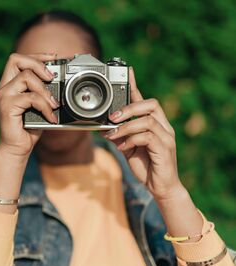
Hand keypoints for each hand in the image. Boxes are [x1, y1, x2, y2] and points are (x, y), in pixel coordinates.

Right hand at [0, 53, 58, 157]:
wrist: (17, 149)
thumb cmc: (28, 129)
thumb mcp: (39, 106)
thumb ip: (43, 92)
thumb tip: (59, 80)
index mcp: (9, 85)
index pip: (18, 59)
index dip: (36, 55)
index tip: (53, 58)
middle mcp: (3, 88)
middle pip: (16, 59)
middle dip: (38, 64)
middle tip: (52, 78)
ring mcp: (3, 96)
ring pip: (26, 77)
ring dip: (45, 90)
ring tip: (54, 105)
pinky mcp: (7, 106)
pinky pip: (31, 97)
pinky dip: (44, 106)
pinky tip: (51, 117)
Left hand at [102, 68, 183, 202]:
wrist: (161, 187)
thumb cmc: (146, 166)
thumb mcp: (128, 147)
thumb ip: (119, 135)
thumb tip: (103, 127)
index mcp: (155, 124)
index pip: (145, 100)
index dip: (136, 86)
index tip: (127, 72)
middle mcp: (163, 127)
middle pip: (151, 104)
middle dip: (129, 108)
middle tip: (113, 117)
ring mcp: (166, 138)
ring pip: (147, 120)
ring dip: (126, 127)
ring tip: (113, 135)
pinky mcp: (164, 149)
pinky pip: (147, 137)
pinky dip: (131, 140)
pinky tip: (122, 148)